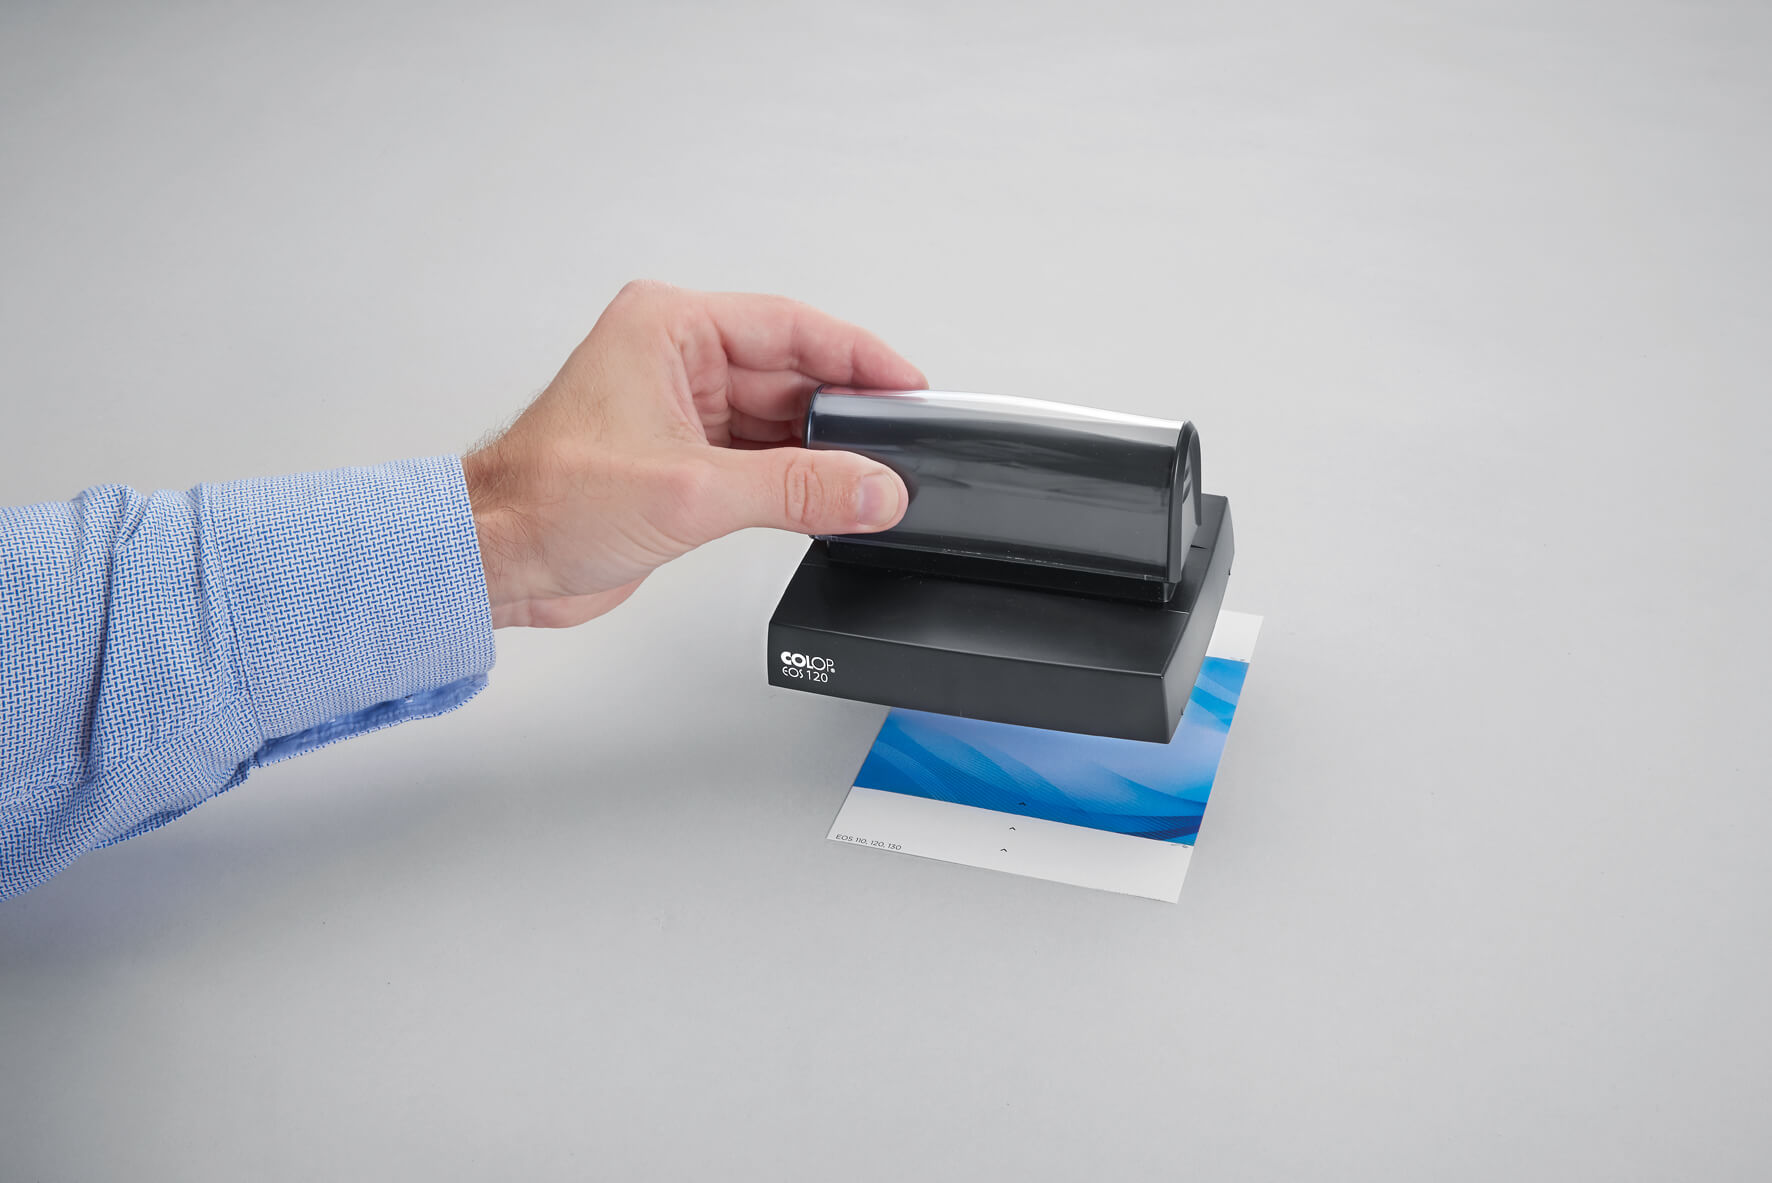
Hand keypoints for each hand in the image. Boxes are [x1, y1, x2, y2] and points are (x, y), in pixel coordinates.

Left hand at [462, 280, 923, 627]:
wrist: (495, 560)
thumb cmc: (544, 500)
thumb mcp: (690, 492)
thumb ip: (796, 490)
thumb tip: (871, 489)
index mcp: (668, 328)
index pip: (791, 328)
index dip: (859, 358)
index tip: (909, 388)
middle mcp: (677, 360)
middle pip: (793, 376)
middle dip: (846, 417)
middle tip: (898, 452)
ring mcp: (681, 410)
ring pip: (781, 423)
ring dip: (821, 457)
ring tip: (870, 486)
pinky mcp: (684, 460)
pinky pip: (762, 461)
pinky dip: (796, 483)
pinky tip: (829, 502)